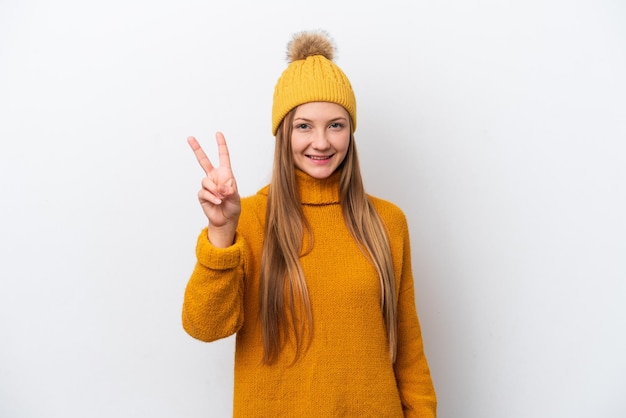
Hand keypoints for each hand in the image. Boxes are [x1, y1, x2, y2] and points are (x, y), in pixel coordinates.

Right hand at [188, 132, 240, 246]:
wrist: (226, 220)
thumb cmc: (233, 207)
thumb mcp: (236, 197)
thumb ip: (230, 190)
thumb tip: (221, 187)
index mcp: (225, 174)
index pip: (223, 157)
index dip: (221, 145)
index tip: (218, 133)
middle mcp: (215, 177)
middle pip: (203, 160)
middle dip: (197, 148)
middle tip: (189, 137)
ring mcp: (207, 185)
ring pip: (205, 181)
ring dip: (214, 190)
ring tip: (221, 197)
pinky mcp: (202, 194)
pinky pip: (204, 192)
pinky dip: (212, 197)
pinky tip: (217, 202)